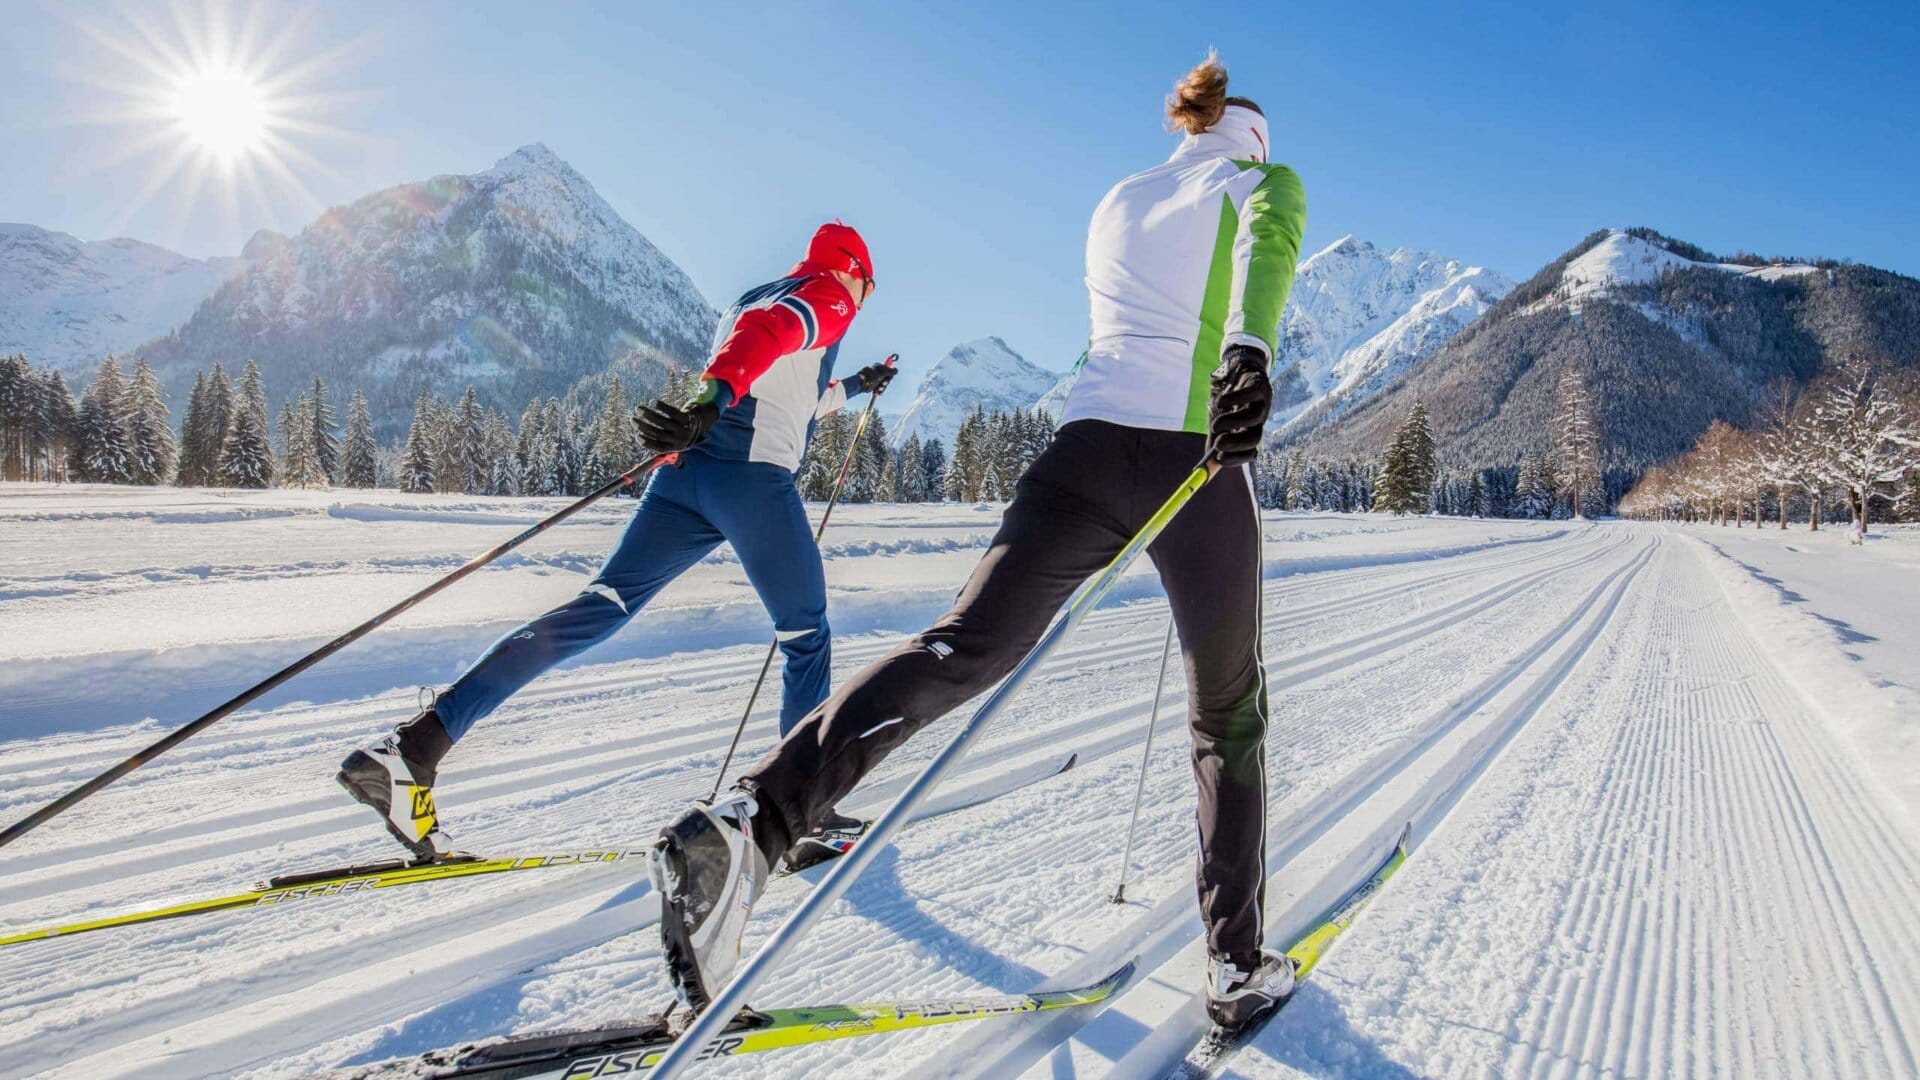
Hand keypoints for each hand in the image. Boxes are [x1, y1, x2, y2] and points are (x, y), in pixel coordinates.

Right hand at [634, 398, 719, 453]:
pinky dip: (662, 406)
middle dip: (643, 426)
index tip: (636, 435)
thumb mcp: (675, 440)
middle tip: (632, 419)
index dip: (647, 443)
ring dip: (649, 415)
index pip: (659, 447)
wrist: (704, 421)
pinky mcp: (687, 417)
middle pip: (658, 434)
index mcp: (675, 447)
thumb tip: (640, 436)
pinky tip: (652, 402)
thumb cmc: (682, 431)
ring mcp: (684, 428)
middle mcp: (680, 440)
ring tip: (638, 409)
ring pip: (663, 422)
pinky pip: (672, 412)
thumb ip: (662, 441)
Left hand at [853, 361, 896, 395]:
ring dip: (883, 388)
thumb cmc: (871, 376)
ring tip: (879, 389)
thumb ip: (891, 371)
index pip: (888, 369)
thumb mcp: (883, 372)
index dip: (890, 374)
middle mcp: (877, 373)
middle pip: (887, 378)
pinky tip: (877, 392)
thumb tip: (896, 370)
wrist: (860, 383)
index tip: (889, 377)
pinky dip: (879, 391)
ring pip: (883, 384)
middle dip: (886, 382)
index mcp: (879, 367)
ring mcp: (875, 379)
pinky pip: (879, 389)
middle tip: (884, 384)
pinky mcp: (873, 386)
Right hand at [1206, 344, 1271, 466]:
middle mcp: (1258, 421)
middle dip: (1237, 444)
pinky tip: (1220, 402)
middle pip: (1255, 437)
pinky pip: (1250, 394)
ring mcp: (1262, 403)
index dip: (1238, 458)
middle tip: (1218, 445)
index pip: (1251, 452)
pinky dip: (1235, 399)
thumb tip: (1202, 472)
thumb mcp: (1217, 425)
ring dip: (1232, 423)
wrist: (1237, 369)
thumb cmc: (1227, 401)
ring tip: (1214, 424)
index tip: (1219, 459)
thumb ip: (1212, 445)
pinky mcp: (1259, 385)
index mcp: (1249, 432)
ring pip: (1254, 418)